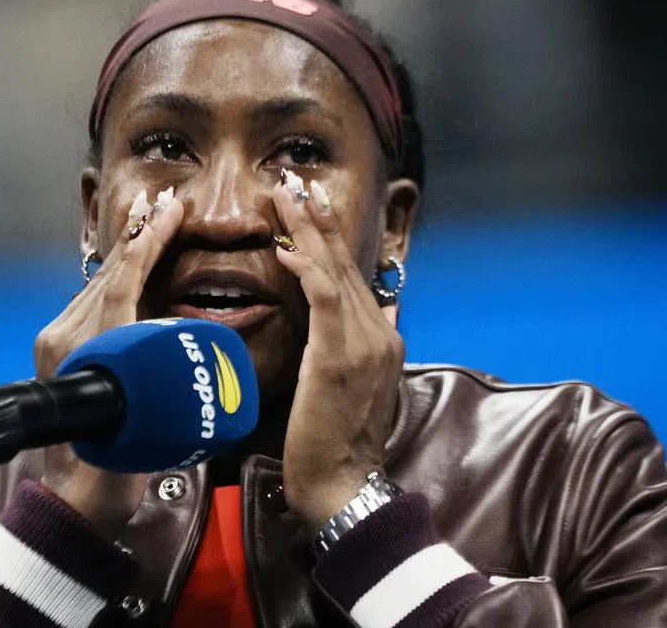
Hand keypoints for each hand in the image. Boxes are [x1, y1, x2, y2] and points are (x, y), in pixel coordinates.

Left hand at [33, 187, 182, 538]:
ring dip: (129, 251)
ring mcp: (58, 343)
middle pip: (108, 275)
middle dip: (138, 235)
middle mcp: (63, 338)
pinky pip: (94, 301)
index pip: (121, 282)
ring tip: (152, 217)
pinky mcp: (59, 349)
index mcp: (83, 350)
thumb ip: (156, 368)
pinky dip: (118, 276)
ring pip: (101, 285)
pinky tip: (134, 260)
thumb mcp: (145, 415)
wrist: (77, 496)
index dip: (147, 243)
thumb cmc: (112, 464)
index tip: (170, 211)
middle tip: (165, 201)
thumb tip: (178, 326)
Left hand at [272, 173, 404, 531]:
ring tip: (284, 196)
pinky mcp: (339, 356)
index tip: (307, 206)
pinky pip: (323, 300)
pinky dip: (306, 270)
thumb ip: (362, 345)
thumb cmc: (335, 443)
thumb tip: (375, 311)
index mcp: (382, 338)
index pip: (352, 276)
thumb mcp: (356, 387)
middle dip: (317, 220)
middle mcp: (381, 333)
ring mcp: (365, 343)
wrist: (343, 485)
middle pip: (345, 264)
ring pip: (335, 272)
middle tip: (293, 181)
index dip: (329, 238)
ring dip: (308, 231)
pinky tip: (286, 248)